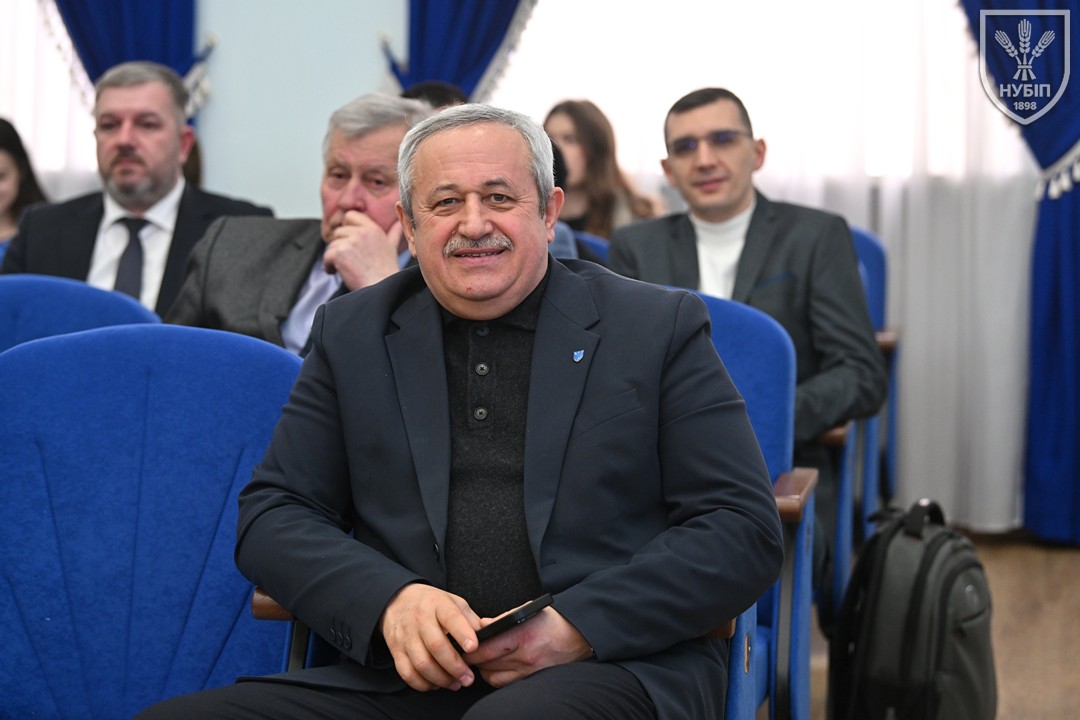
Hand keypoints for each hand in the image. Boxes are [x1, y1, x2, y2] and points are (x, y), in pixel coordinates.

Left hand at [323, 211, 403, 290]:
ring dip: (335, 257)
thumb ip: (393, 233)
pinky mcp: (340, 254)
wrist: (381, 289)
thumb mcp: (391, 248)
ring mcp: (350, 242)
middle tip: (348, 260)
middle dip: (340, 246)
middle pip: (338, 232)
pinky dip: (328, 266)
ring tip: (344, 269)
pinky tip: (336, 272)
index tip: (350, 241)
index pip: (350, 216)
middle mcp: (361, 232)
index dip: (347, 227)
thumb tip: (399, 222)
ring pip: (331, 245)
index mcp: (373, 228)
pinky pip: (326, 256)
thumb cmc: (386, 271)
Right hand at [379, 584, 480, 691]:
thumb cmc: (432, 604)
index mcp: (437, 604)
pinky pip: (407, 673)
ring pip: (421, 663)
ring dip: (441, 679)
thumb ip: (470, 619)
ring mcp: (406, 635)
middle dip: (455, 666)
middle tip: (469, 679)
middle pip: (436, 646)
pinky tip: (435, 684)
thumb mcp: (453, 602)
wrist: (398, 600)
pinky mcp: (396, 650)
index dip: (463, 633)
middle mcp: (420, 619)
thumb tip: (488, 637)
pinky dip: (422, 684)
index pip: (451, 618)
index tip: (474, 648)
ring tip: (455, 684)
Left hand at [464, 605, 592, 687]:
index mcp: (522, 634)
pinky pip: (507, 683)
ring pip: (494, 678)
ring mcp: (529, 670)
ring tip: (483, 661)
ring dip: (484, 671)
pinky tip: (497, 668)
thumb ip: (502, 619)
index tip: (462, 647)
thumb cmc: (553, 621)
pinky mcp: (533, 679)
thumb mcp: (528, 611)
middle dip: (473, 661)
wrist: (580, 636)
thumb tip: (481, 625)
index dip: (469, 650)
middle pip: (486, 665)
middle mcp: (525, 655)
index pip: (485, 648)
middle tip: (467, 654)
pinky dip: (498, 677)